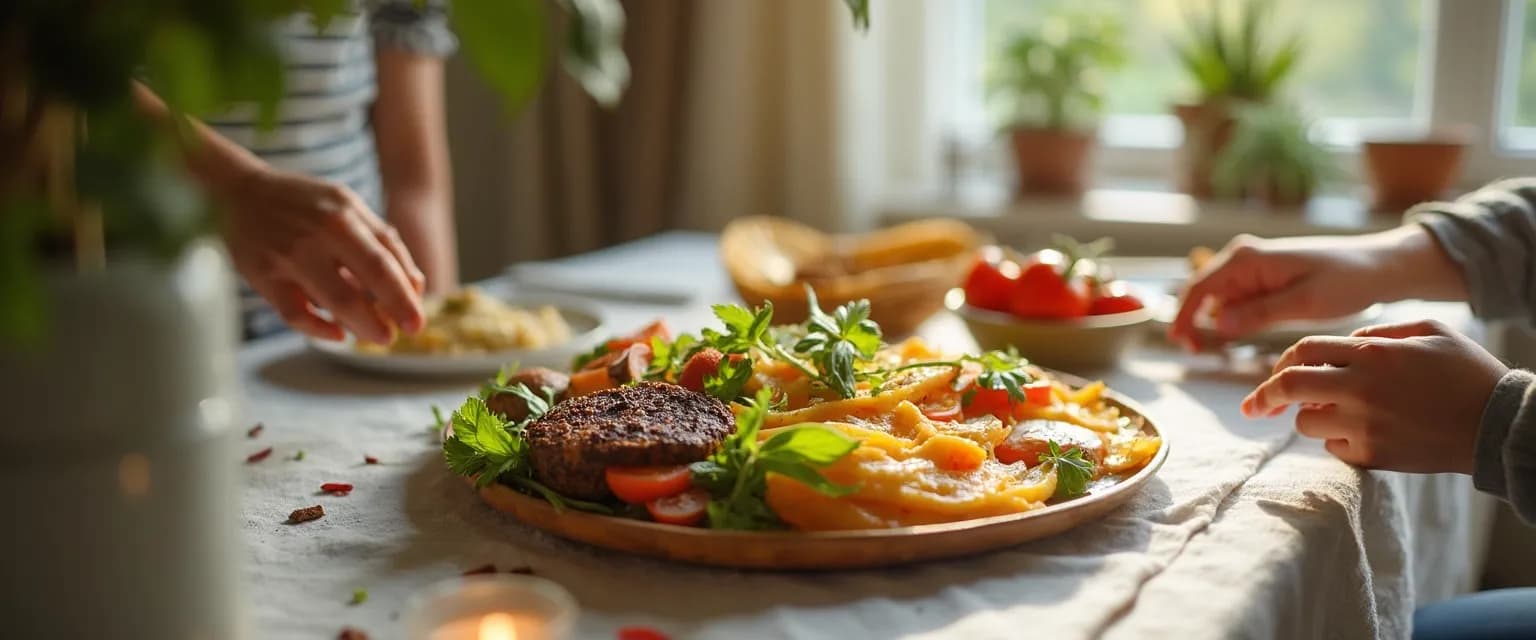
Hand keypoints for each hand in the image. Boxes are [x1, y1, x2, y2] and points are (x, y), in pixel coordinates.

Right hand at [219, 168, 425, 343]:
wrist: (238, 193)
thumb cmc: (304, 204)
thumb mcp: (348, 207)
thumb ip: (383, 241)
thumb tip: (415, 285)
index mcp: (344, 214)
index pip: (384, 261)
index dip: (405, 296)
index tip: (417, 321)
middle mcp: (317, 234)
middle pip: (364, 281)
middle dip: (391, 313)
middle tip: (404, 334)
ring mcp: (288, 256)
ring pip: (334, 300)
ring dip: (362, 325)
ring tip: (377, 336)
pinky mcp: (262, 276)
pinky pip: (294, 313)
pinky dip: (318, 328)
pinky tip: (338, 333)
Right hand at [1170, 226, 1463, 349]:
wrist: (1378, 269)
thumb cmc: (1347, 280)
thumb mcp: (1305, 301)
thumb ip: (1260, 313)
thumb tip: (1219, 324)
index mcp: (1247, 259)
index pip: (1199, 287)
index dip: (1183, 316)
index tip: (1180, 343)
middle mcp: (1243, 259)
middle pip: (1203, 293)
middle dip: (1195, 322)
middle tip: (1199, 353)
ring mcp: (1252, 270)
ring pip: (1218, 300)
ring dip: (1215, 324)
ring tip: (1219, 351)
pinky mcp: (1263, 281)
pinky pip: (1237, 302)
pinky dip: (1233, 321)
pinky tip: (1240, 337)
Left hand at [1241, 320, 1505, 473]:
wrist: (1498, 424)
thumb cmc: (1467, 373)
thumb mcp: (1430, 332)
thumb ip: (1380, 333)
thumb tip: (1345, 343)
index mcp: (1372, 354)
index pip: (1303, 349)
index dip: (1281, 359)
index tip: (1272, 372)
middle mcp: (1360, 388)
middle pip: (1289, 385)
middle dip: (1263, 395)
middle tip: (1251, 406)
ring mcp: (1364, 424)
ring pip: (1305, 422)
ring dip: (1310, 416)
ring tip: (1336, 413)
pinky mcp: (1372, 456)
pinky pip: (1333, 447)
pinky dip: (1337, 439)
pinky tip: (1363, 432)